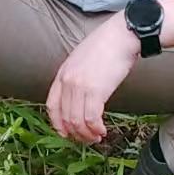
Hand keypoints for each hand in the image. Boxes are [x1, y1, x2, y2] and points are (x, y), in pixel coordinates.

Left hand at [48, 16, 140, 144]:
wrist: (122, 35)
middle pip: (64, 117)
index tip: (67, 132)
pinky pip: (91, 118)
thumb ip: (76, 76)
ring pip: (77, 121)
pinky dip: (96, 129)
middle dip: (75, 133)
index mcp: (62, 73)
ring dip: (87, 134)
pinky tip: (102, 131)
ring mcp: (80, 86)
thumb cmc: (108, 45)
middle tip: (87, 139)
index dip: (57, 123)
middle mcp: (67, 81)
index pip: (51, 105)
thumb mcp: (83, 59)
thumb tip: (81, 96)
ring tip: (97, 137)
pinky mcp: (95, 90)